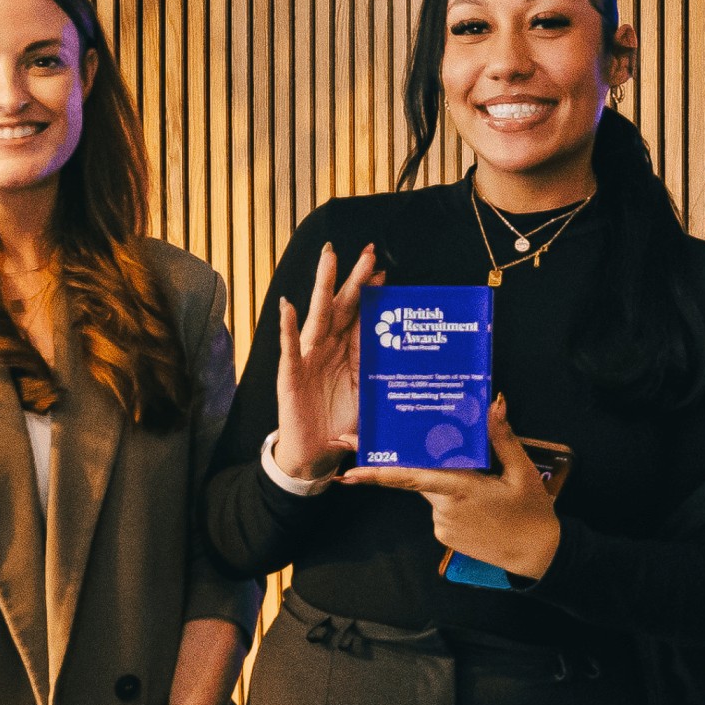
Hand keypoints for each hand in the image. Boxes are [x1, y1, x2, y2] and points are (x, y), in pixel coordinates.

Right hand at [274, 241, 378, 480]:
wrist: (316, 453)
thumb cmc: (342, 426)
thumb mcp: (372, 402)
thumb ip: (385, 384)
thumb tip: (416, 373)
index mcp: (349, 354)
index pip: (362, 317)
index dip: (372, 295)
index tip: (385, 271)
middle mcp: (328, 349)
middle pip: (343, 306)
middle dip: (355, 278)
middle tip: (368, 251)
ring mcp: (308, 358)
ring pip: (318, 315)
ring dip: (324, 285)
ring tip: (329, 258)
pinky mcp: (291, 374)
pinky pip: (290, 347)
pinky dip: (288, 327)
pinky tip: (288, 305)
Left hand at [339, 394, 562, 577]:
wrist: (538, 556)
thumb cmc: (532, 512)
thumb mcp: (522, 471)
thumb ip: (503, 438)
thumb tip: (494, 405)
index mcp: (461, 488)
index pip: (410, 477)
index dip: (376, 474)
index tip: (349, 471)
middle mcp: (444, 508)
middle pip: (421, 477)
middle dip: (410, 464)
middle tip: (400, 448)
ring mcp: (443, 525)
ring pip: (433, 493)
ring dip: (449, 484)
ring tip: (487, 492)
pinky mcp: (445, 536)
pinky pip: (441, 509)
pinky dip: (454, 501)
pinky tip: (482, 507)